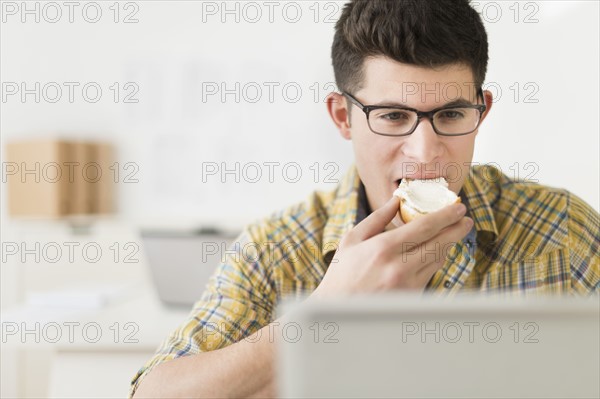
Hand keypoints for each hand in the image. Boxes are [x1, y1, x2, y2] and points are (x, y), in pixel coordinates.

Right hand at [312, 196, 472, 295]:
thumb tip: (396, 200)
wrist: (338, 308)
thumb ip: (377, 218)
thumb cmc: (342, 273)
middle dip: (456, 230)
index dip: (445, 216)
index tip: (458, 208)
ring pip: (437, 260)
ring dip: (448, 244)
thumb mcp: (353, 239)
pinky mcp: (411, 297)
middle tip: (466, 219)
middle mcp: (399, 267)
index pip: (424, 227)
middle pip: (438, 244)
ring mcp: (407, 285)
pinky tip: (438, 251)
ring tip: (454, 232)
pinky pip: (431, 274)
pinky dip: (437, 260)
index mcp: (384, 248)